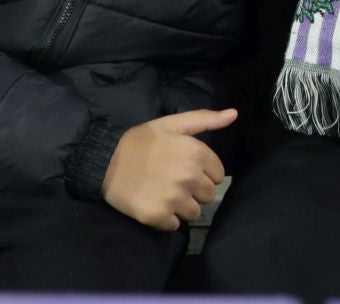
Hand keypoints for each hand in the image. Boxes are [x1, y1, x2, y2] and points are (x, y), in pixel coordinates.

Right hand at [100, 108, 232, 231]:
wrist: (105, 161)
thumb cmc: (142, 141)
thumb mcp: (173, 124)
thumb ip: (206, 119)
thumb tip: (234, 114)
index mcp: (197, 154)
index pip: (219, 175)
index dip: (204, 173)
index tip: (187, 169)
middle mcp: (189, 177)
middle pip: (208, 196)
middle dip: (195, 191)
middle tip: (175, 182)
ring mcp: (173, 198)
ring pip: (194, 213)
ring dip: (183, 207)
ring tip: (165, 194)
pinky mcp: (157, 216)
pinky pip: (175, 226)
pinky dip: (167, 219)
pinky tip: (155, 204)